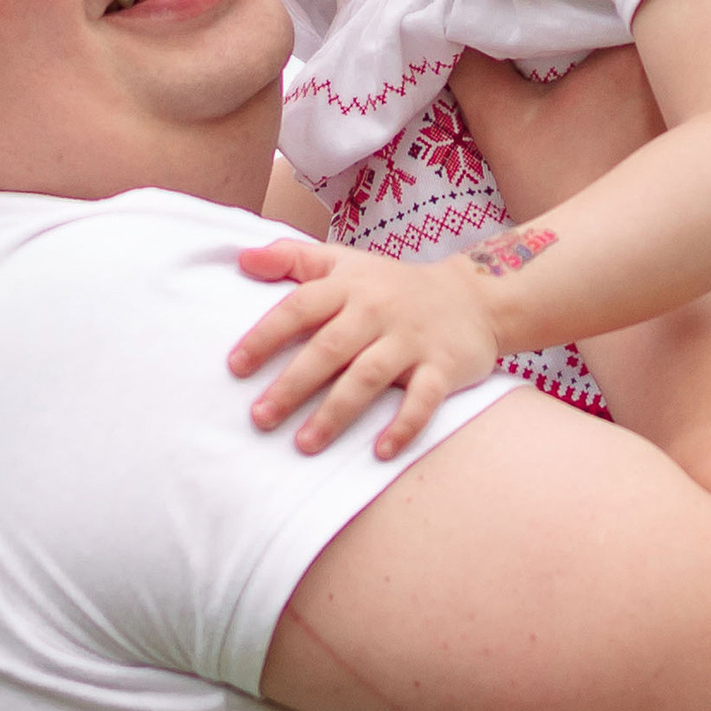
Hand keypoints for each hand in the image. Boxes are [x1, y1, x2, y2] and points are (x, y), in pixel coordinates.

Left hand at [230, 236, 514, 456]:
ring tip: (305, 444)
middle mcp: (378, 311)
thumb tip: (241, 260)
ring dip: (336, 412)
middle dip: (293, 385)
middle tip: (260, 418)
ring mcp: (412, 340)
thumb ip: (292, 257)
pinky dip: (404, 426)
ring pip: (369, 377)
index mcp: (348, 287)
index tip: (236, 367)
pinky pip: (424, 399)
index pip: (300, 307)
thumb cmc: (392, 286)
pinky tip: (379, 452)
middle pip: (330, 348)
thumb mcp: (344, 262)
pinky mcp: (444, 366)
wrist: (474, 296)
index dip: (266, 336)